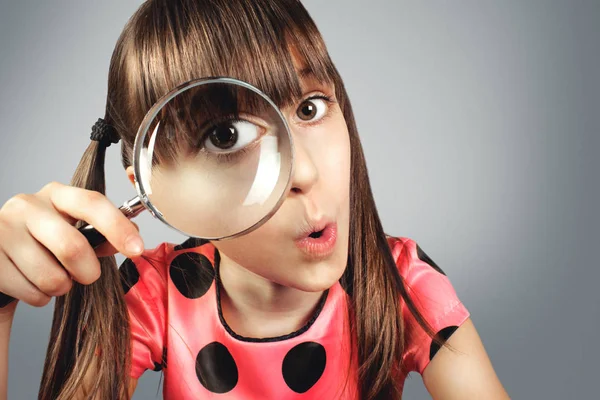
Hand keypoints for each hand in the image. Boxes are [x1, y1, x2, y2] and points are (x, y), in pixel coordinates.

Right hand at [0, 181, 143, 308]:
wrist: (1, 255)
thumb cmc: (46, 242)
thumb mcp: (75, 230)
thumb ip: (104, 234)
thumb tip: (133, 240)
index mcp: (57, 194)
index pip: (92, 203)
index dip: (118, 227)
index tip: (137, 249)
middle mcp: (27, 205)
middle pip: (72, 247)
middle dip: (88, 272)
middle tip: (86, 276)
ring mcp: (3, 230)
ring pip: (52, 277)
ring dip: (62, 287)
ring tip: (53, 277)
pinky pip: (32, 292)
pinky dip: (41, 297)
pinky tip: (31, 282)